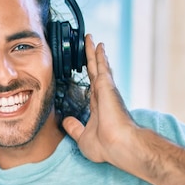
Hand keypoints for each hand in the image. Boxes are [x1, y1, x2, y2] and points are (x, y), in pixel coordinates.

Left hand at [62, 34, 137, 165]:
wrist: (119, 146)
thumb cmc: (106, 146)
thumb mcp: (82, 137)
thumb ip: (74, 128)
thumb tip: (65, 120)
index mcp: (98, 107)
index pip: (91, 87)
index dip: (89, 77)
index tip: (86, 68)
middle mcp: (103, 96)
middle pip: (95, 72)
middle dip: (91, 59)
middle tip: (88, 45)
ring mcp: (106, 90)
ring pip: (97, 66)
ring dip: (93, 52)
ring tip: (89, 38)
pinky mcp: (107, 86)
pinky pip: (101, 66)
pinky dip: (98, 55)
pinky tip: (97, 44)